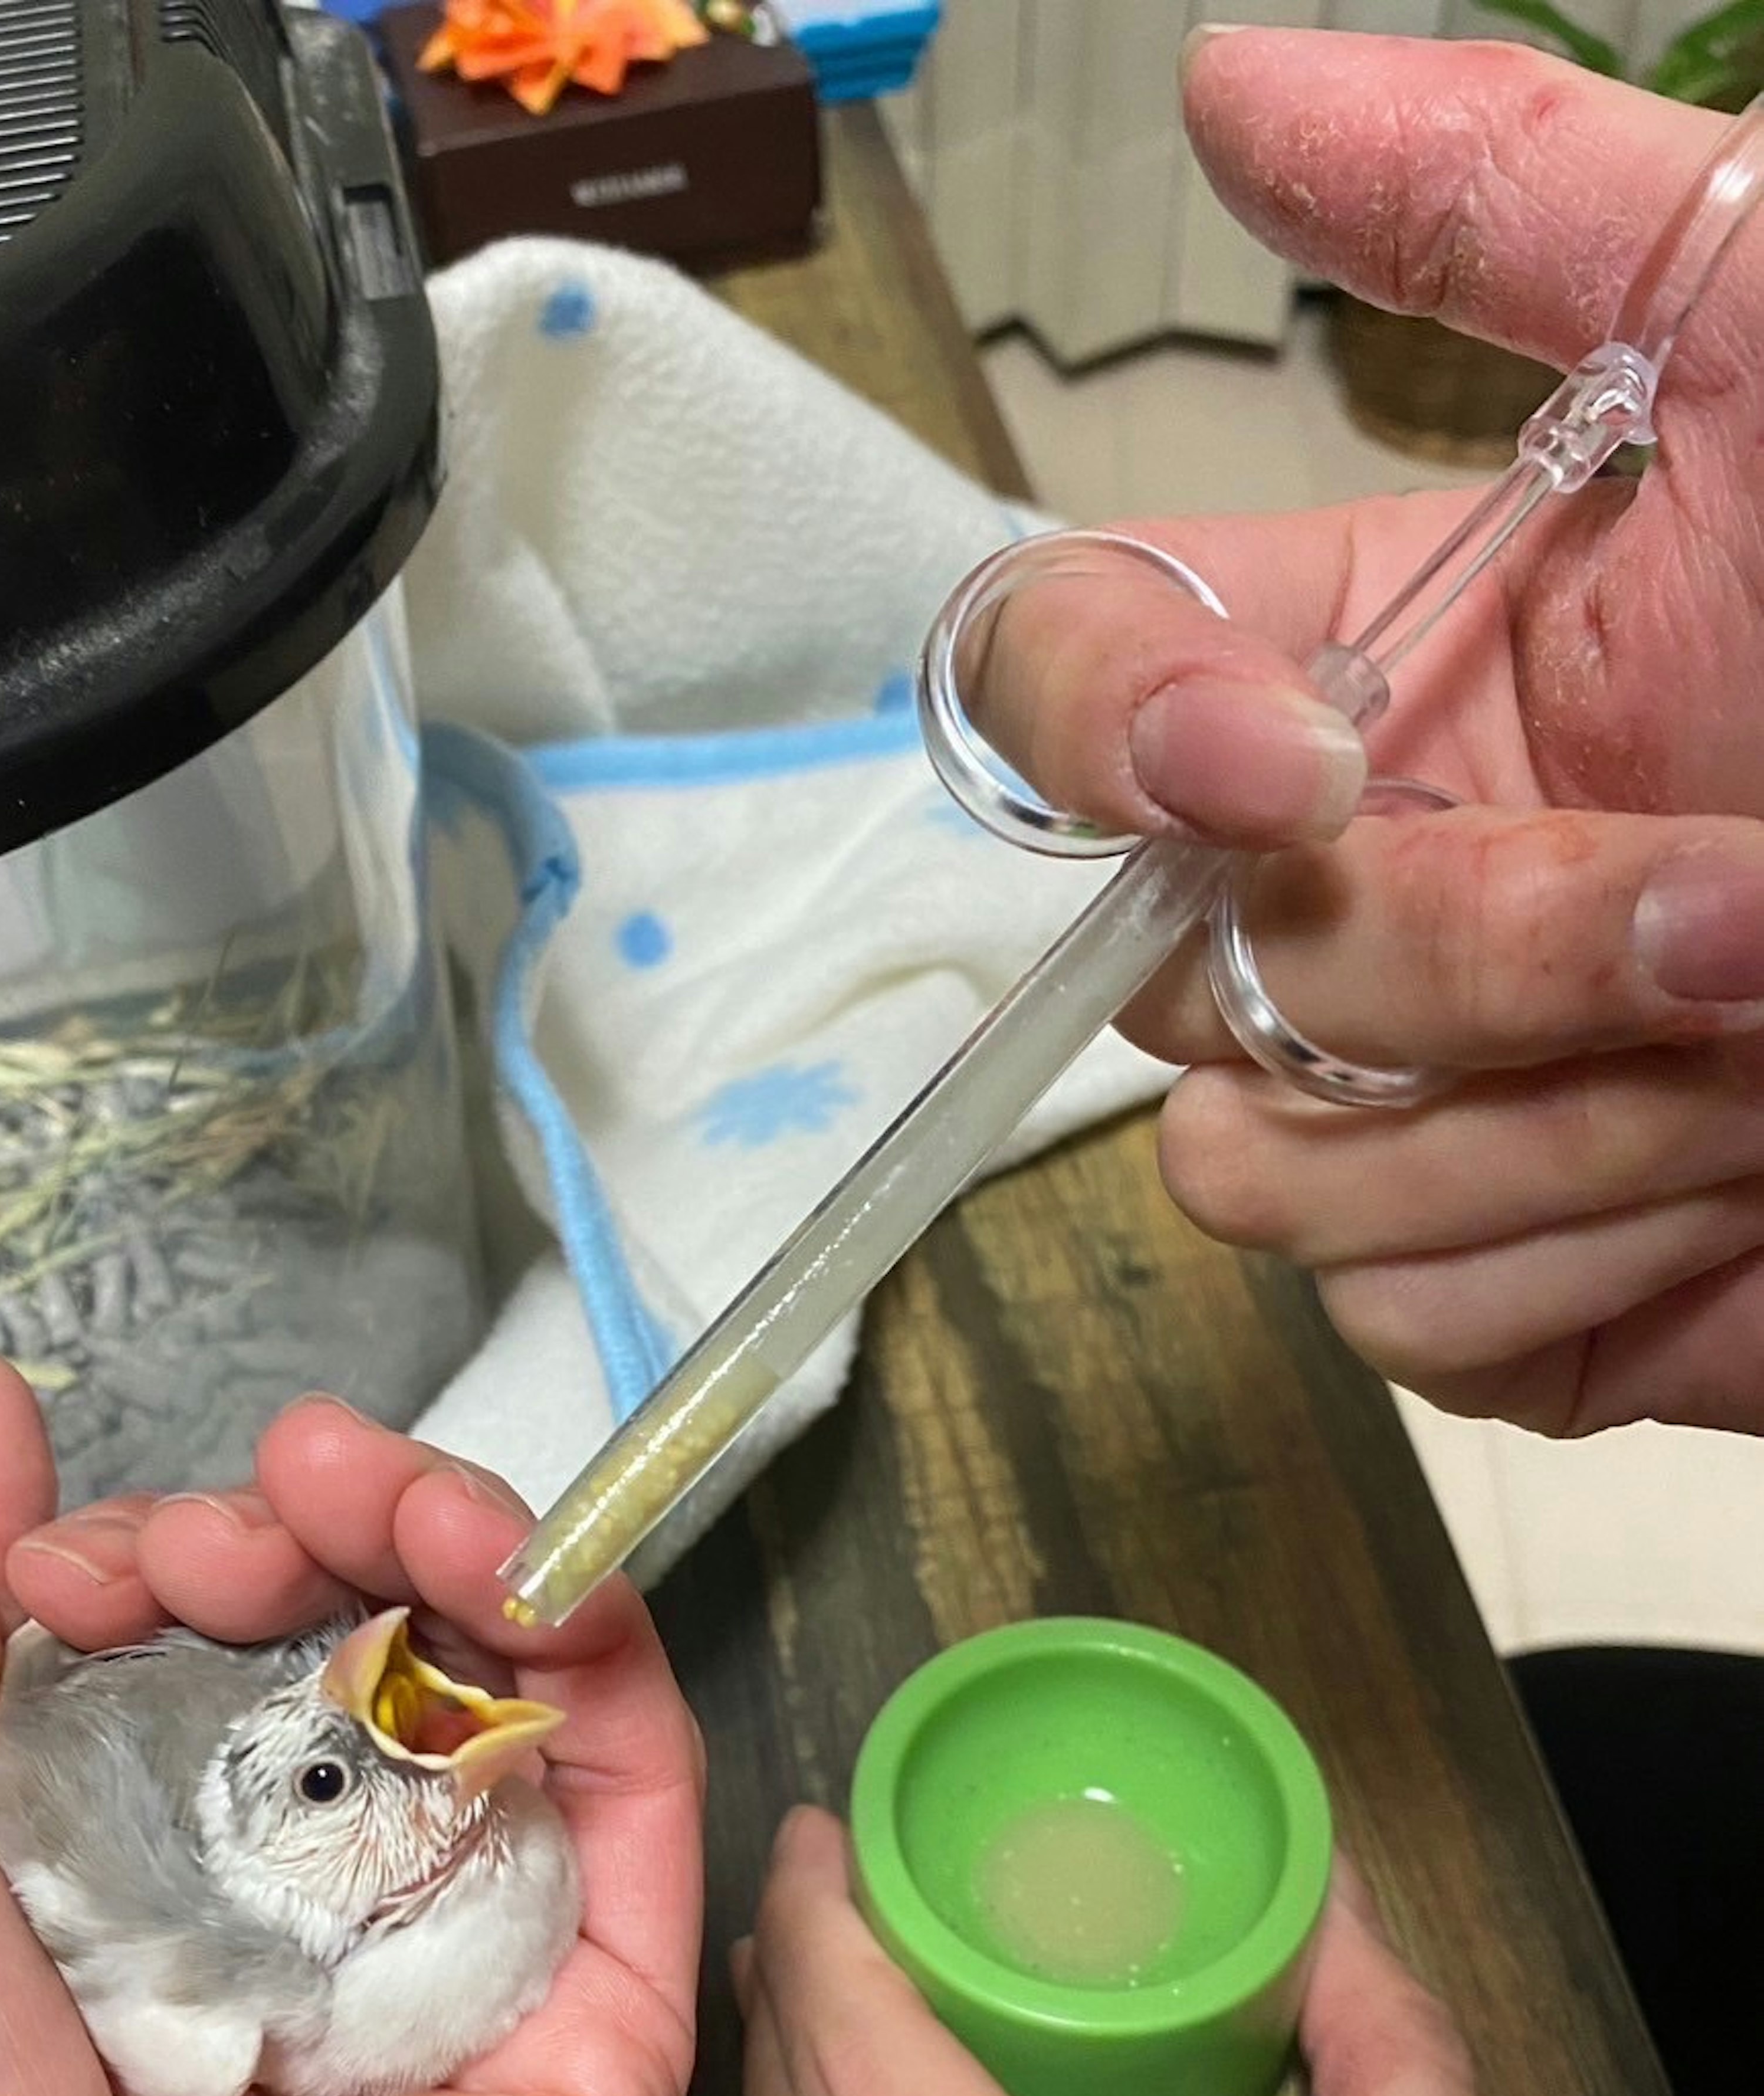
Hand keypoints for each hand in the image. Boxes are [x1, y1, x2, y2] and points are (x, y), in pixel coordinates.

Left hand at [0, 1365, 701, 2095]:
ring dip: (483, 1571)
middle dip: (332, 1537)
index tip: (117, 1559)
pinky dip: (621, 1698)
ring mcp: (431, 2031)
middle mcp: (263, 1970)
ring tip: (413, 1502)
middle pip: (357, 1684)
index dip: (172, 1560)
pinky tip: (555, 1591)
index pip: (180, 1675)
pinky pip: (639, 1868)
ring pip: (511, 1741)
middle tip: (284, 1503)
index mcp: (78, 1926)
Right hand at [976, 29, 1763, 1435]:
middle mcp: (1366, 881)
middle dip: (1455, 956)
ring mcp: (1419, 1102)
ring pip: (1262, 1165)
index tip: (1303, 771)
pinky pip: (1398, 1316)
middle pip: (1171, 965)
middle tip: (1738, 915)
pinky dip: (1589, 1254)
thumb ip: (1515, 203)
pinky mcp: (1503, 1291)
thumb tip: (1231, 85)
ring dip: (1547, 1119)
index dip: (1108, 729)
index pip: (1058, 680)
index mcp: (1391, 660)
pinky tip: (1751, 1186)